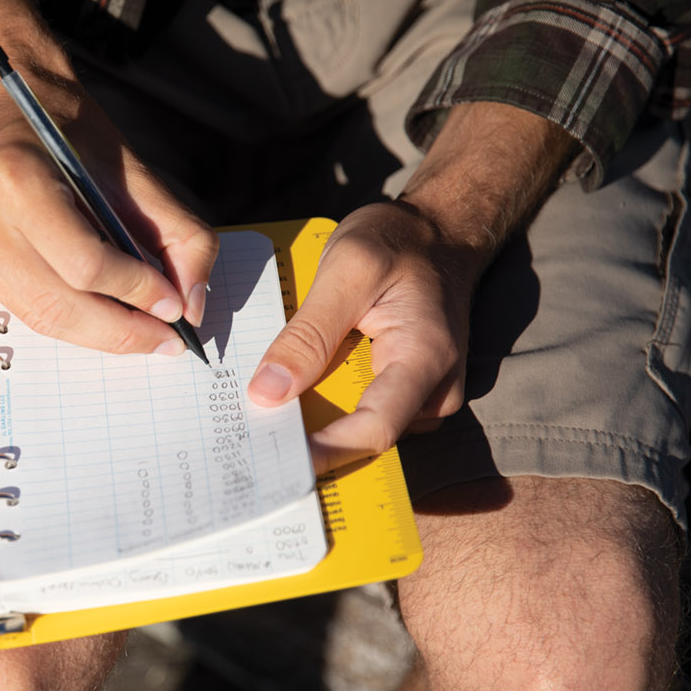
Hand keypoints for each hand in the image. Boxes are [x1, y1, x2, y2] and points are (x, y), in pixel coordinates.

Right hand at [0, 83, 217, 353]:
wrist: (0, 101)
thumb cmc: (67, 126)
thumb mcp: (133, 167)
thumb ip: (176, 233)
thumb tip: (192, 304)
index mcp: (17, 178)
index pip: (83, 263)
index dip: (135, 293)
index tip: (175, 308)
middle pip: (58, 304)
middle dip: (120, 332)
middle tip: (165, 341)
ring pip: (39, 316)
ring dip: (97, 335)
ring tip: (141, 336)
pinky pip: (23, 307)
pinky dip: (70, 319)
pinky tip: (104, 318)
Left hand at [248, 101, 578, 473]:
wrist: (438, 232)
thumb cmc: (396, 242)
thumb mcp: (347, 269)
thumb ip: (309, 333)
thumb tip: (268, 392)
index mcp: (424, 358)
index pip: (374, 429)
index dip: (323, 451)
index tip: (274, 457)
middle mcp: (433, 389)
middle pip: (364, 438)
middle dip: (308, 441)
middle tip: (251, 439)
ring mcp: (423, 396)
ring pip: (359, 430)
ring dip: (313, 424)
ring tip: (263, 415)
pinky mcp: (406, 393)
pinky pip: (361, 412)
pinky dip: (324, 406)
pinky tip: (291, 394)